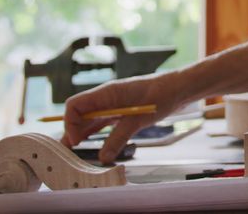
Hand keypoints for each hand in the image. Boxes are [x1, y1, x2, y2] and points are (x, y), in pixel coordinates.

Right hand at [60, 71, 186, 163]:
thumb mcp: (138, 119)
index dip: (70, 123)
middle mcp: (105, 98)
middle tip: (69, 154)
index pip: (75, 105)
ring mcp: (112, 105)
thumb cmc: (160, 96)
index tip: (76, 141)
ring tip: (74, 154)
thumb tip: (103, 157)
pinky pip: (102, 124)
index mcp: (106, 93)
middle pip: (79, 115)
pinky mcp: (120, 113)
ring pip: (89, 121)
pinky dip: (95, 135)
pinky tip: (91, 146)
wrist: (178, 88)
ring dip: (82, 135)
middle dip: (72, 132)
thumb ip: (119, 137)